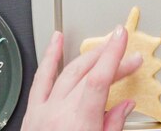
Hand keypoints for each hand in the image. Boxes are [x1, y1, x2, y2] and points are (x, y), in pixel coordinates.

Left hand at [22, 27, 142, 130]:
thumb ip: (113, 125)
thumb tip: (124, 106)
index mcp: (78, 123)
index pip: (99, 78)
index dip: (113, 54)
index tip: (122, 37)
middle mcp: (58, 113)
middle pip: (87, 73)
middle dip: (110, 58)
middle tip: (128, 55)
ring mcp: (42, 112)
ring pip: (66, 72)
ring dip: (87, 55)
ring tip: (102, 43)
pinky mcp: (32, 114)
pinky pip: (40, 79)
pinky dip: (49, 58)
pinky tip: (55, 43)